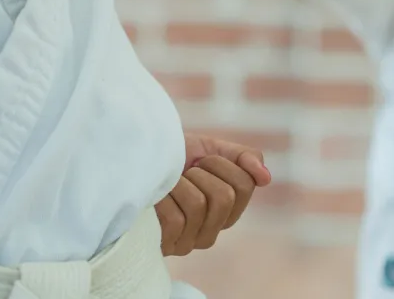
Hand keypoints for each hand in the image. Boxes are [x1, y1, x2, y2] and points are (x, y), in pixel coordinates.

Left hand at [155, 134, 270, 256]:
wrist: (128, 160)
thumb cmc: (166, 157)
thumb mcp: (205, 147)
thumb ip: (240, 157)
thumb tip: (266, 177)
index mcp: (227, 209)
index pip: (243, 184)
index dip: (218, 162)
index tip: (199, 160)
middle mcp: (212, 231)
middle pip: (224, 196)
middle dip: (198, 171)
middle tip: (181, 172)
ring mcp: (190, 242)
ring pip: (198, 204)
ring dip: (176, 182)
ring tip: (165, 183)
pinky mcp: (167, 245)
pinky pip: (173, 218)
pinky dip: (160, 196)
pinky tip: (153, 197)